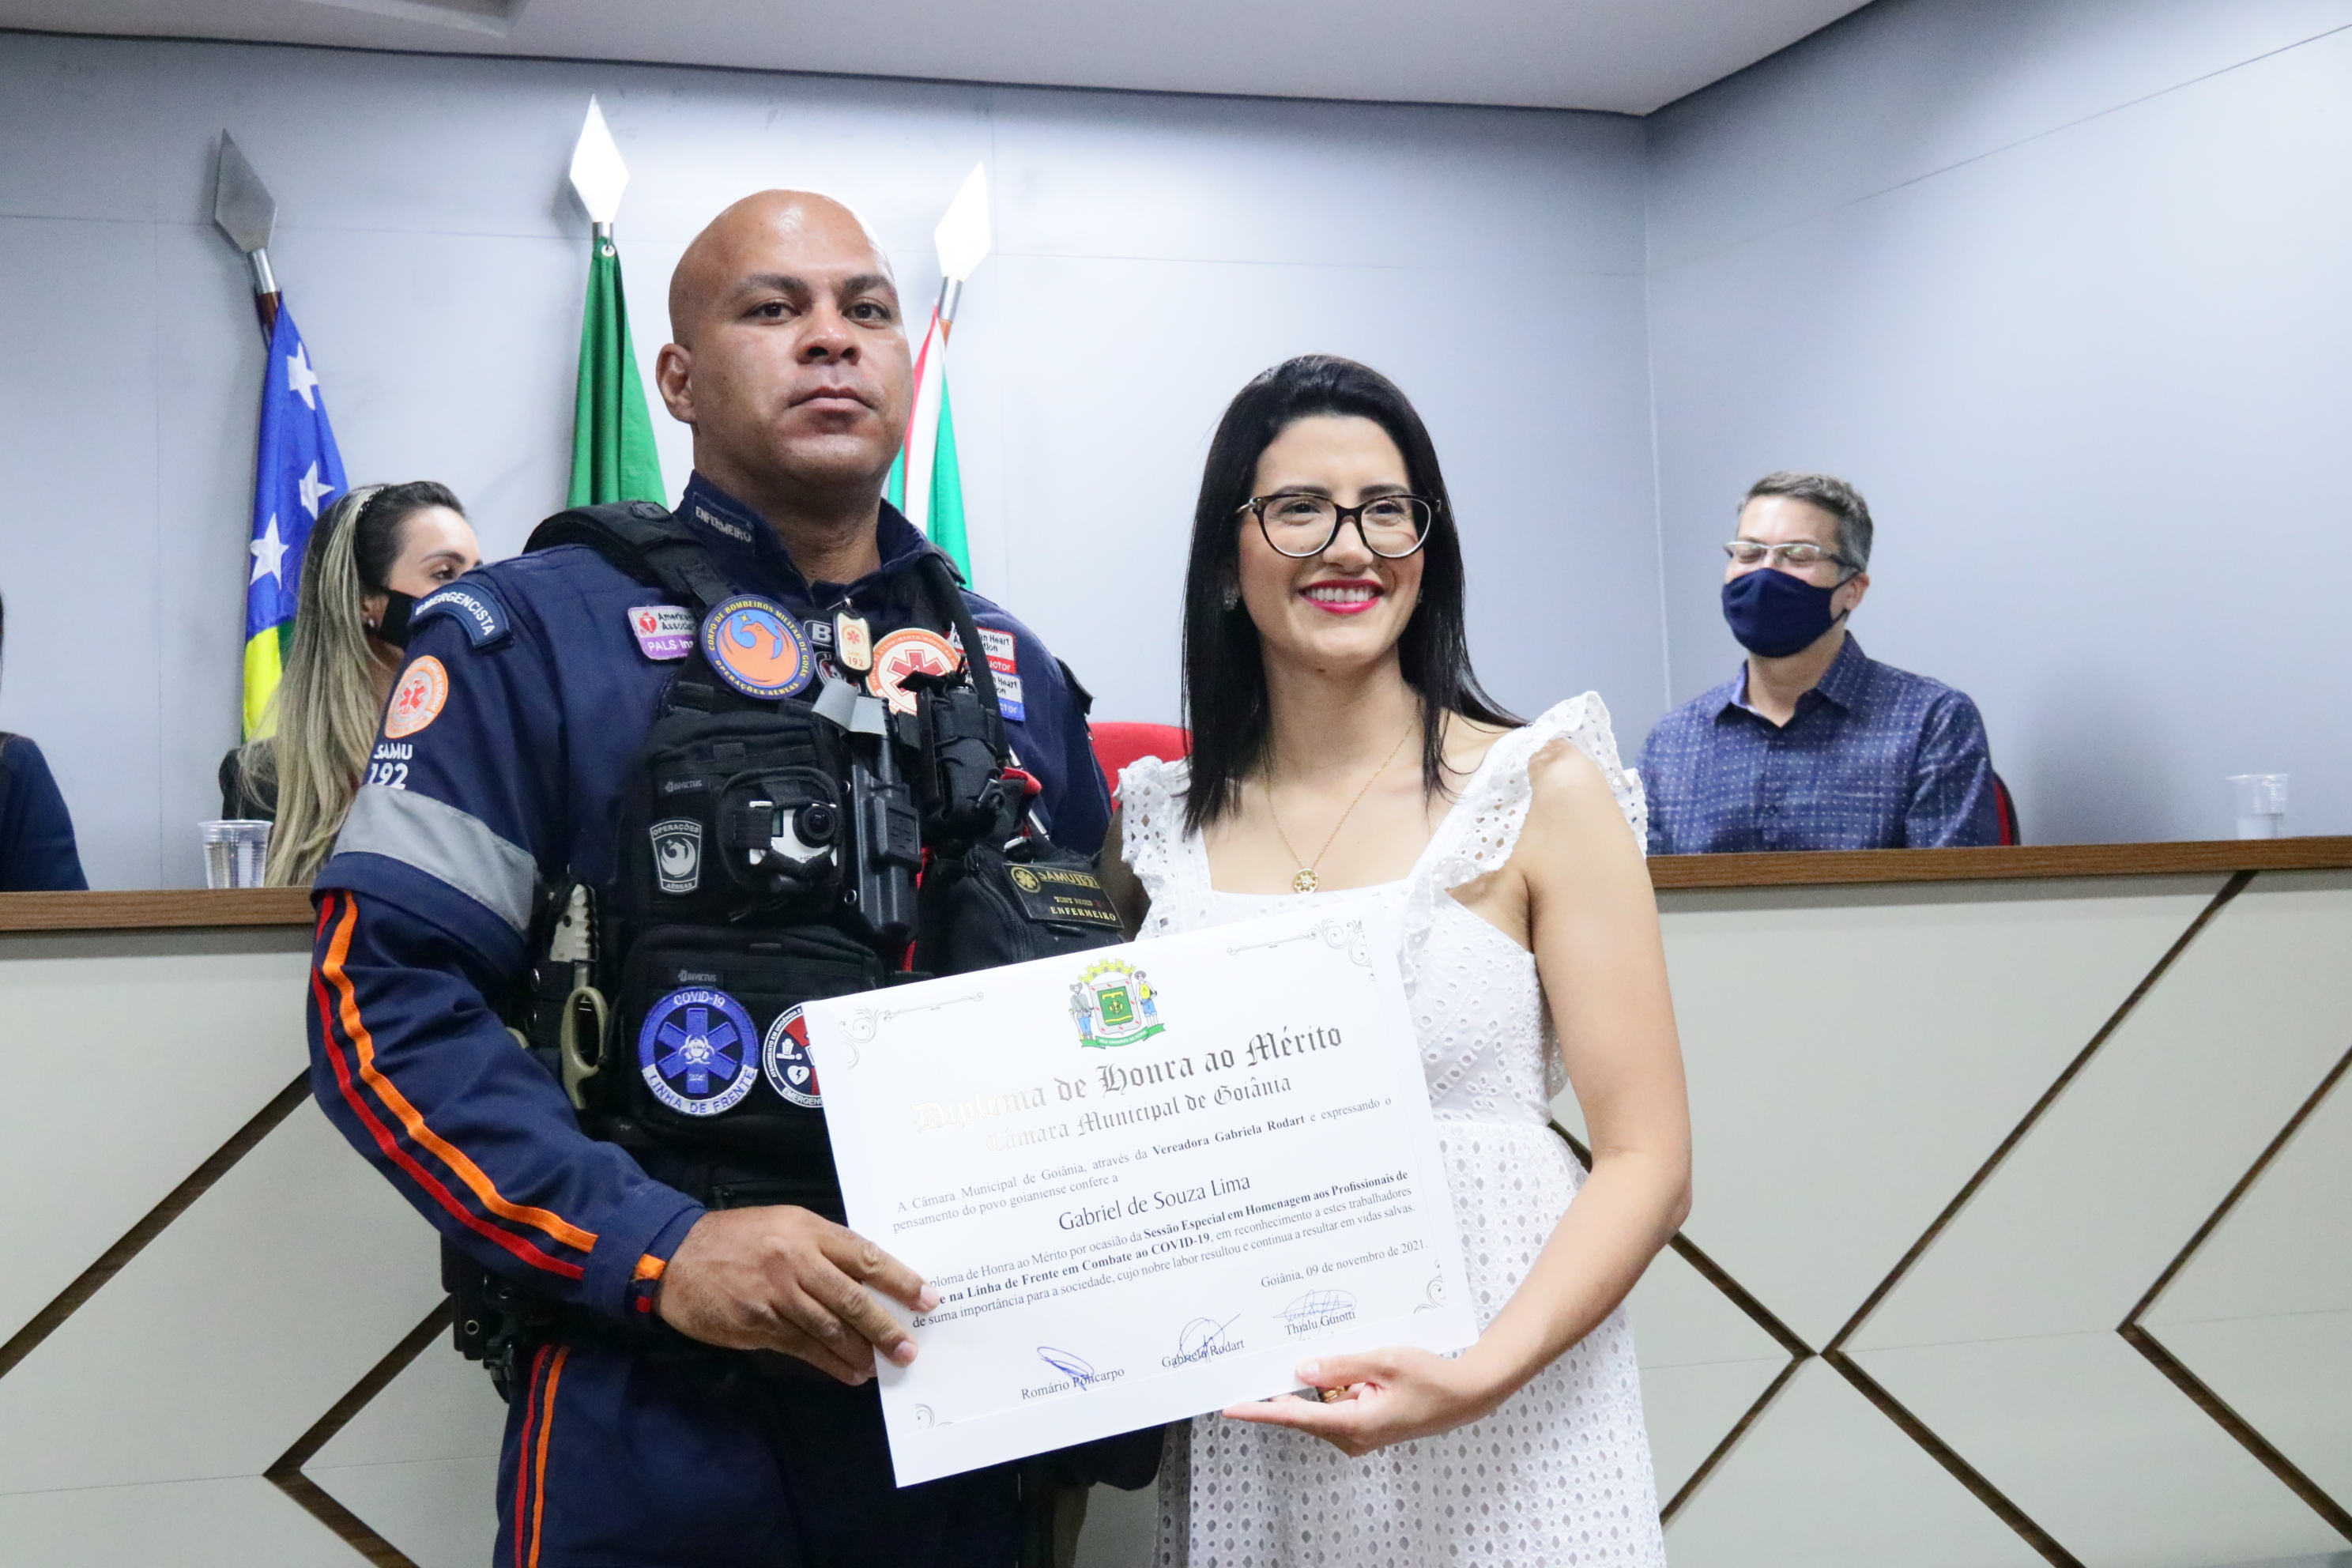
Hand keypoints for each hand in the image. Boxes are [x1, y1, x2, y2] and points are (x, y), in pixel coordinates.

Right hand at [655, 1206, 935, 1384]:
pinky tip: (848, 1372)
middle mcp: (795, 1262)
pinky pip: (803, 1348)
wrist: (675, 1257)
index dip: (899, 1280)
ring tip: (881, 1366)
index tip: (927, 1299)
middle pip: (852, 1300)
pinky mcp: (758, 1325)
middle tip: (908, 1348)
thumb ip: (823, 1247)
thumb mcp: (784, 1224)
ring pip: (830, 1329)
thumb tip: (868, 1278)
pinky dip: (829, 1363)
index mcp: (807, 1230)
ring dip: (860, 1352)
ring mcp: (776, 1296)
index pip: (865, 1256)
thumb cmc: (737, 1238)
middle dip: (885, 1327)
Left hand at [1218, 1347, 1507, 1455]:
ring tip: (1343, 1359)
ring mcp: (1359, 1434)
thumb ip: (1340, 1366)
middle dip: (1289, 1388)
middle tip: (1270, 1361)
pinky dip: (1335, 1388)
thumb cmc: (1432, 1379)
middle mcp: (1352, 1437)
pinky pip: (1337, 1406)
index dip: (1261, 1411)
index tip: (1233, 1408)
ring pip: (1321, 1407)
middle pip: (1305, 1412)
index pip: (1296, 1417)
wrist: (1465, 1396)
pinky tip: (1350, 1368)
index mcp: (1354, 1424)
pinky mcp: (1365, 1426)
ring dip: (1320, 1385)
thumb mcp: (1383, 1362)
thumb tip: (1302, 1369)